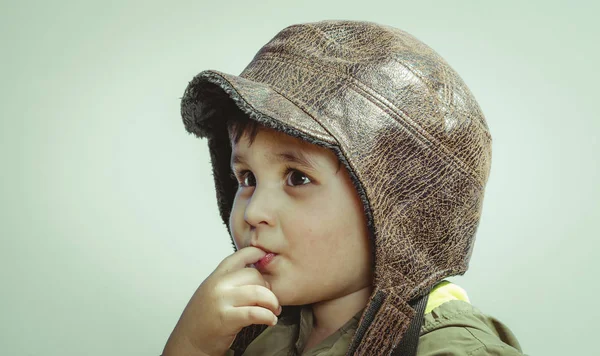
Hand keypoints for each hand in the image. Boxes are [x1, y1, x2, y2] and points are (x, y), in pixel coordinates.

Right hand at [162, 246, 280, 355]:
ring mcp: (222, 301)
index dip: (256, 253)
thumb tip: (255, 276)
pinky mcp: (227, 318)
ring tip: (274, 310)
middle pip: (254, 275)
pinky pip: (256, 313)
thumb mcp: (211, 293)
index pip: (239, 256)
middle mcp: (219, 285)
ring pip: (258, 292)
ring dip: (272, 302)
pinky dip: (268, 316)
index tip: (266, 256)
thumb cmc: (201, 321)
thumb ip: (229, 282)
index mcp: (216, 277)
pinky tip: (271, 320)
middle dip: (269, 287)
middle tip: (272, 300)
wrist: (187, 343)